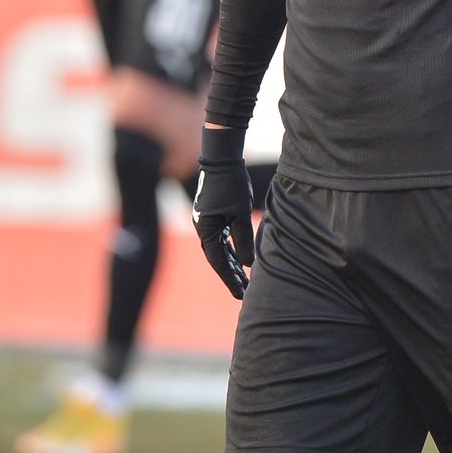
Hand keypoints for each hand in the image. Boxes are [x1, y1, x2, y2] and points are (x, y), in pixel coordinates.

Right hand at [192, 127, 254, 298]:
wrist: (221, 157)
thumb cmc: (231, 184)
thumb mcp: (241, 213)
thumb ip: (244, 240)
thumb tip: (249, 265)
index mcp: (206, 229)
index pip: (218, 261)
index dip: (230, 279)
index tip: (240, 295)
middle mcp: (202, 227)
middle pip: (217, 258)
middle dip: (231, 275)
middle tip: (245, 293)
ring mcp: (206, 221)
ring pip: (219, 248)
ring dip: (231, 263)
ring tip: (244, 280)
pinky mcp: (212, 214)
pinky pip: (220, 238)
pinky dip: (230, 250)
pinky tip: (240, 259)